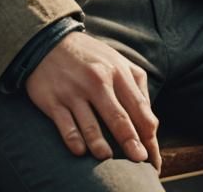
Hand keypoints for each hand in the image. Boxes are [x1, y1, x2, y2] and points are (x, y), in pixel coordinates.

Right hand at [25, 30, 161, 170]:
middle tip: (140, 161)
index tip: (153, 156)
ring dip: (101, 146)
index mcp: (117, 71)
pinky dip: (74, 141)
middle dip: (132, 143)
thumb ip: (136, 86)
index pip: (139, 108)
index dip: (149, 135)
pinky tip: (81, 151)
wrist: (49, 41)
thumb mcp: (117, 60)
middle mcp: (97, 80)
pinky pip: (66, 126)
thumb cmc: (90, 56)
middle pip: (119, 118)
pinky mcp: (53, 100)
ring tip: (108, 158)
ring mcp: (74, 91)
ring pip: (91, 126)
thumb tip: (150, 122)